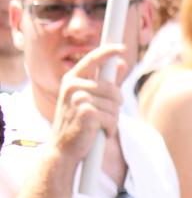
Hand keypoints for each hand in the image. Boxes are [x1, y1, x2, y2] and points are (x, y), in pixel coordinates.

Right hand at [50, 44, 126, 163]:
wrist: (62, 149)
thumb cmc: (77, 125)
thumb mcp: (88, 100)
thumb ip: (106, 82)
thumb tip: (121, 63)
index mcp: (72, 79)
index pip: (93, 59)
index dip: (109, 51)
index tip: (123, 48)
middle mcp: (73, 85)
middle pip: (112, 89)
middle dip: (115, 105)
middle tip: (104, 118)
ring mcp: (79, 98)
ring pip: (114, 105)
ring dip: (112, 120)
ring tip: (98, 127)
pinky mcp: (87, 113)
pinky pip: (112, 119)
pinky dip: (110, 129)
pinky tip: (98, 133)